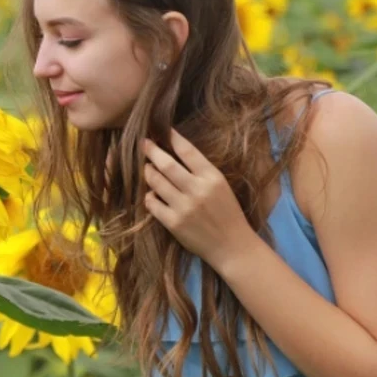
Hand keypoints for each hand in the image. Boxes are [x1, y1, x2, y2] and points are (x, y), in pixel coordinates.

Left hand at [142, 129, 257, 271]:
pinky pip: (152, 203)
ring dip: (148, 172)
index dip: (173, 138)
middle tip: (143, 143)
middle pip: (167, 164)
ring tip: (147, 168)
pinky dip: (149, 196)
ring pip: (156, 182)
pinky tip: (153, 194)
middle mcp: (198, 190)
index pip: (188, 151)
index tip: (162, 129)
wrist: (233, 246)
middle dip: (152, 151)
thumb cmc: (227, 213)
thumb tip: (174, 153)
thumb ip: (201, 172)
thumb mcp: (221, 186)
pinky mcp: (173, 223)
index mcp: (213, 178)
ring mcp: (184, 207)